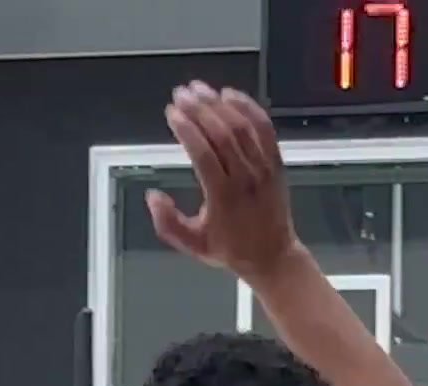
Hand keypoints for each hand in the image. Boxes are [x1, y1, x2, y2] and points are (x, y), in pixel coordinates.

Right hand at [147, 84, 302, 283]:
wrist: (272, 255)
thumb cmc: (229, 249)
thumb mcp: (191, 244)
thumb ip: (167, 223)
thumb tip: (151, 196)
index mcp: (222, 197)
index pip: (203, 154)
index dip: (186, 129)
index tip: (171, 113)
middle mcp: (245, 177)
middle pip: (221, 133)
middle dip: (199, 109)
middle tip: (181, 93)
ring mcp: (263, 167)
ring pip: (242, 126)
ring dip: (219, 103)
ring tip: (199, 88)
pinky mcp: (276, 161)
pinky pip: (264, 128)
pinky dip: (248, 107)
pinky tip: (230, 94)